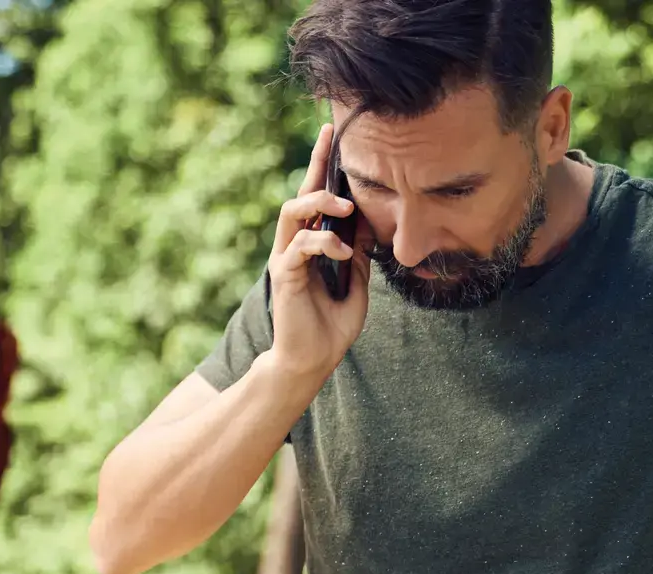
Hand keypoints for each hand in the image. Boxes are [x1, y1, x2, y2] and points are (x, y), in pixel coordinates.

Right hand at [267, 121, 372, 383]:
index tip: (333, 133)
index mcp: (311, 245)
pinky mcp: (286, 277)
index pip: (315, 197)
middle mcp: (294, 246)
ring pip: (292, 212)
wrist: (313, 360)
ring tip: (345, 205)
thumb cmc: (332, 326)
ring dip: (319, 202)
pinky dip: (325, 243)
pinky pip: (300, 246)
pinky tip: (344, 253)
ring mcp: (287, 260)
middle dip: (316, 164)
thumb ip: (358, 249)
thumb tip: (366, 218)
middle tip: (334, 138)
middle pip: (299, 194)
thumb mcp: (357, 280)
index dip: (322, 164)